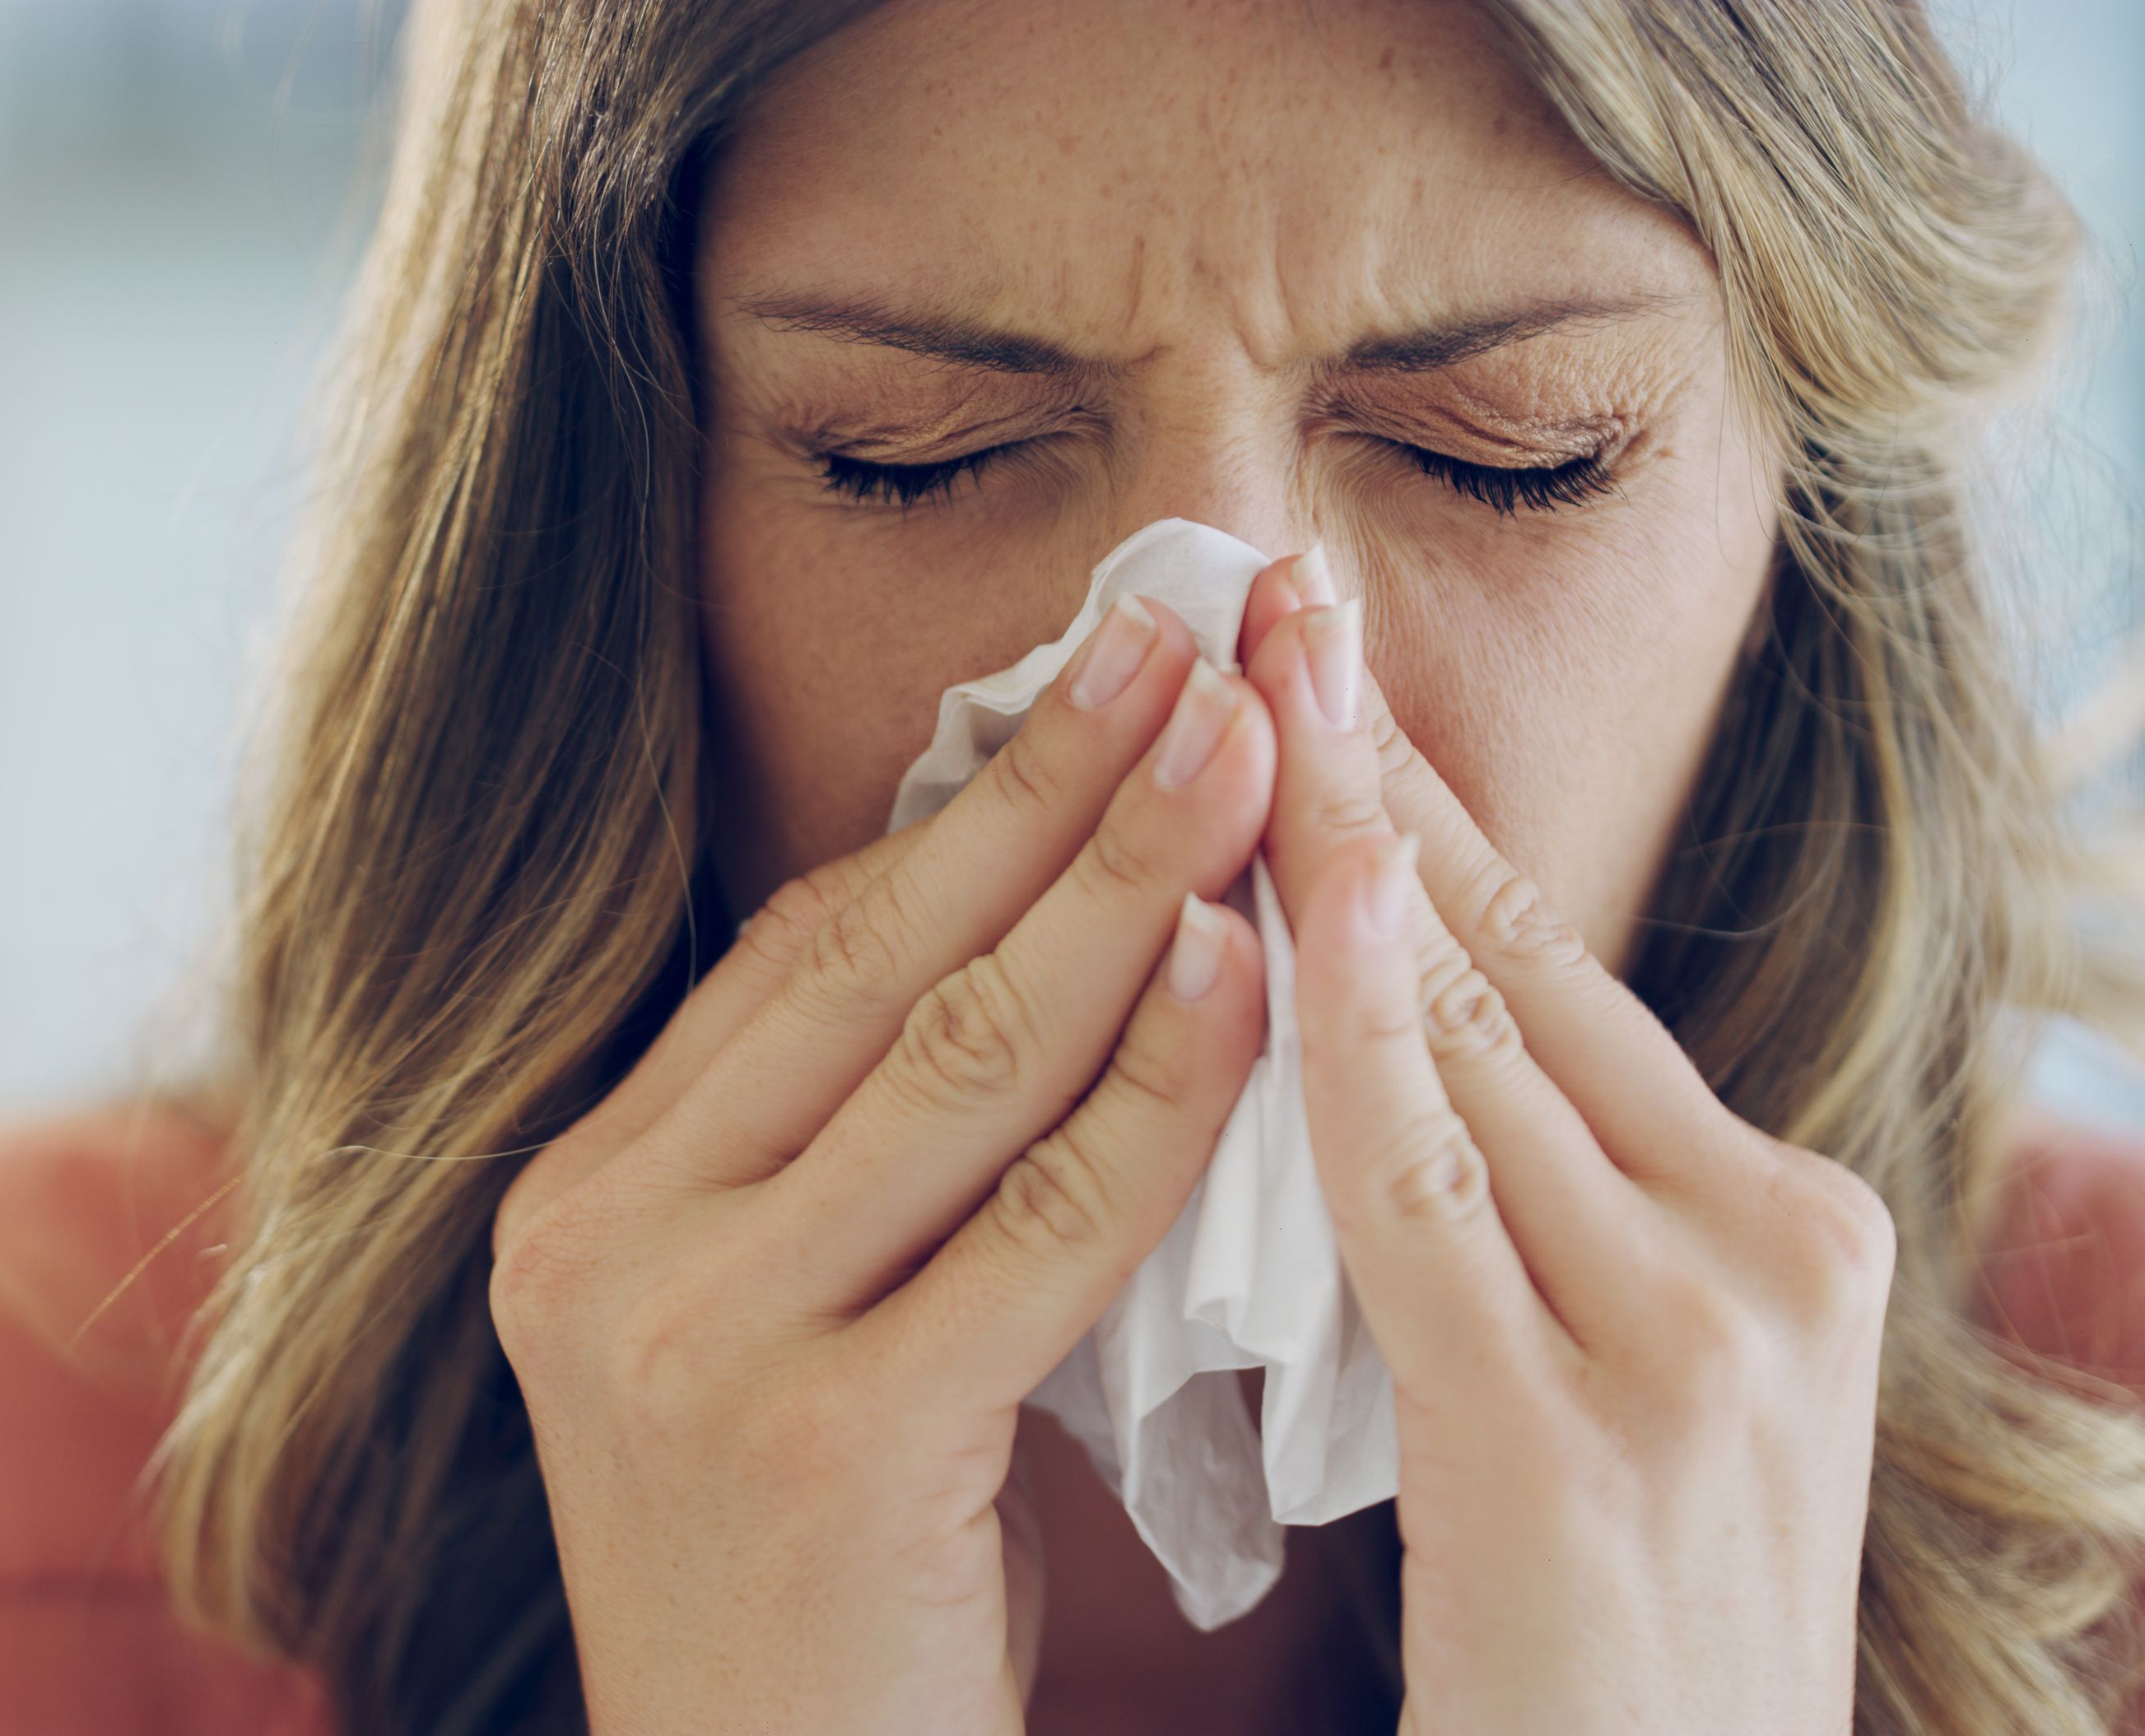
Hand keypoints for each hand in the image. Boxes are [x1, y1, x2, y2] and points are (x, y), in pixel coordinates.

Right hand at [489, 596, 1271, 1733]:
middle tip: (1197, 638)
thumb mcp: (787, 1344)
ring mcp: (689, 1343)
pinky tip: (1259, 980)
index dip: (959, 805)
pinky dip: (1159, 1095)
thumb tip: (1032, 927)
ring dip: (1129, 889)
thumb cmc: (826, 1599)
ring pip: (958, 1066)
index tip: (1095, 674)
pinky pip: (1035, 1229)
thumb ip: (856, 1164)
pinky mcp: (821, 1444)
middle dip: (1054, 787)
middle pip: (873, 968)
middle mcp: (600, 1250)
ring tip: (1257, 752)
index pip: (796, 958)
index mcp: (582, 1204)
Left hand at [1239, 554, 1893, 1734]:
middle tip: (1261, 587)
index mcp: (1771, 1228)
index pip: (1553, 969)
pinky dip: (1343, 1032)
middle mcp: (1765, 1251)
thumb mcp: (1590, 1384)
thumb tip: (1353, 1033)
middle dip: (1372, 765)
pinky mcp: (1576, 1440)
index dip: (1421, 804)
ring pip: (1472, 1037)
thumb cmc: (1593, 1652)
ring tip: (1241, 670)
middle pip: (1519, 958)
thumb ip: (1507, 1215)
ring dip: (1338, 840)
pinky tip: (1269, 899)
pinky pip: (1423, 1192)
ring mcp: (1691, 1339)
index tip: (1313, 659)